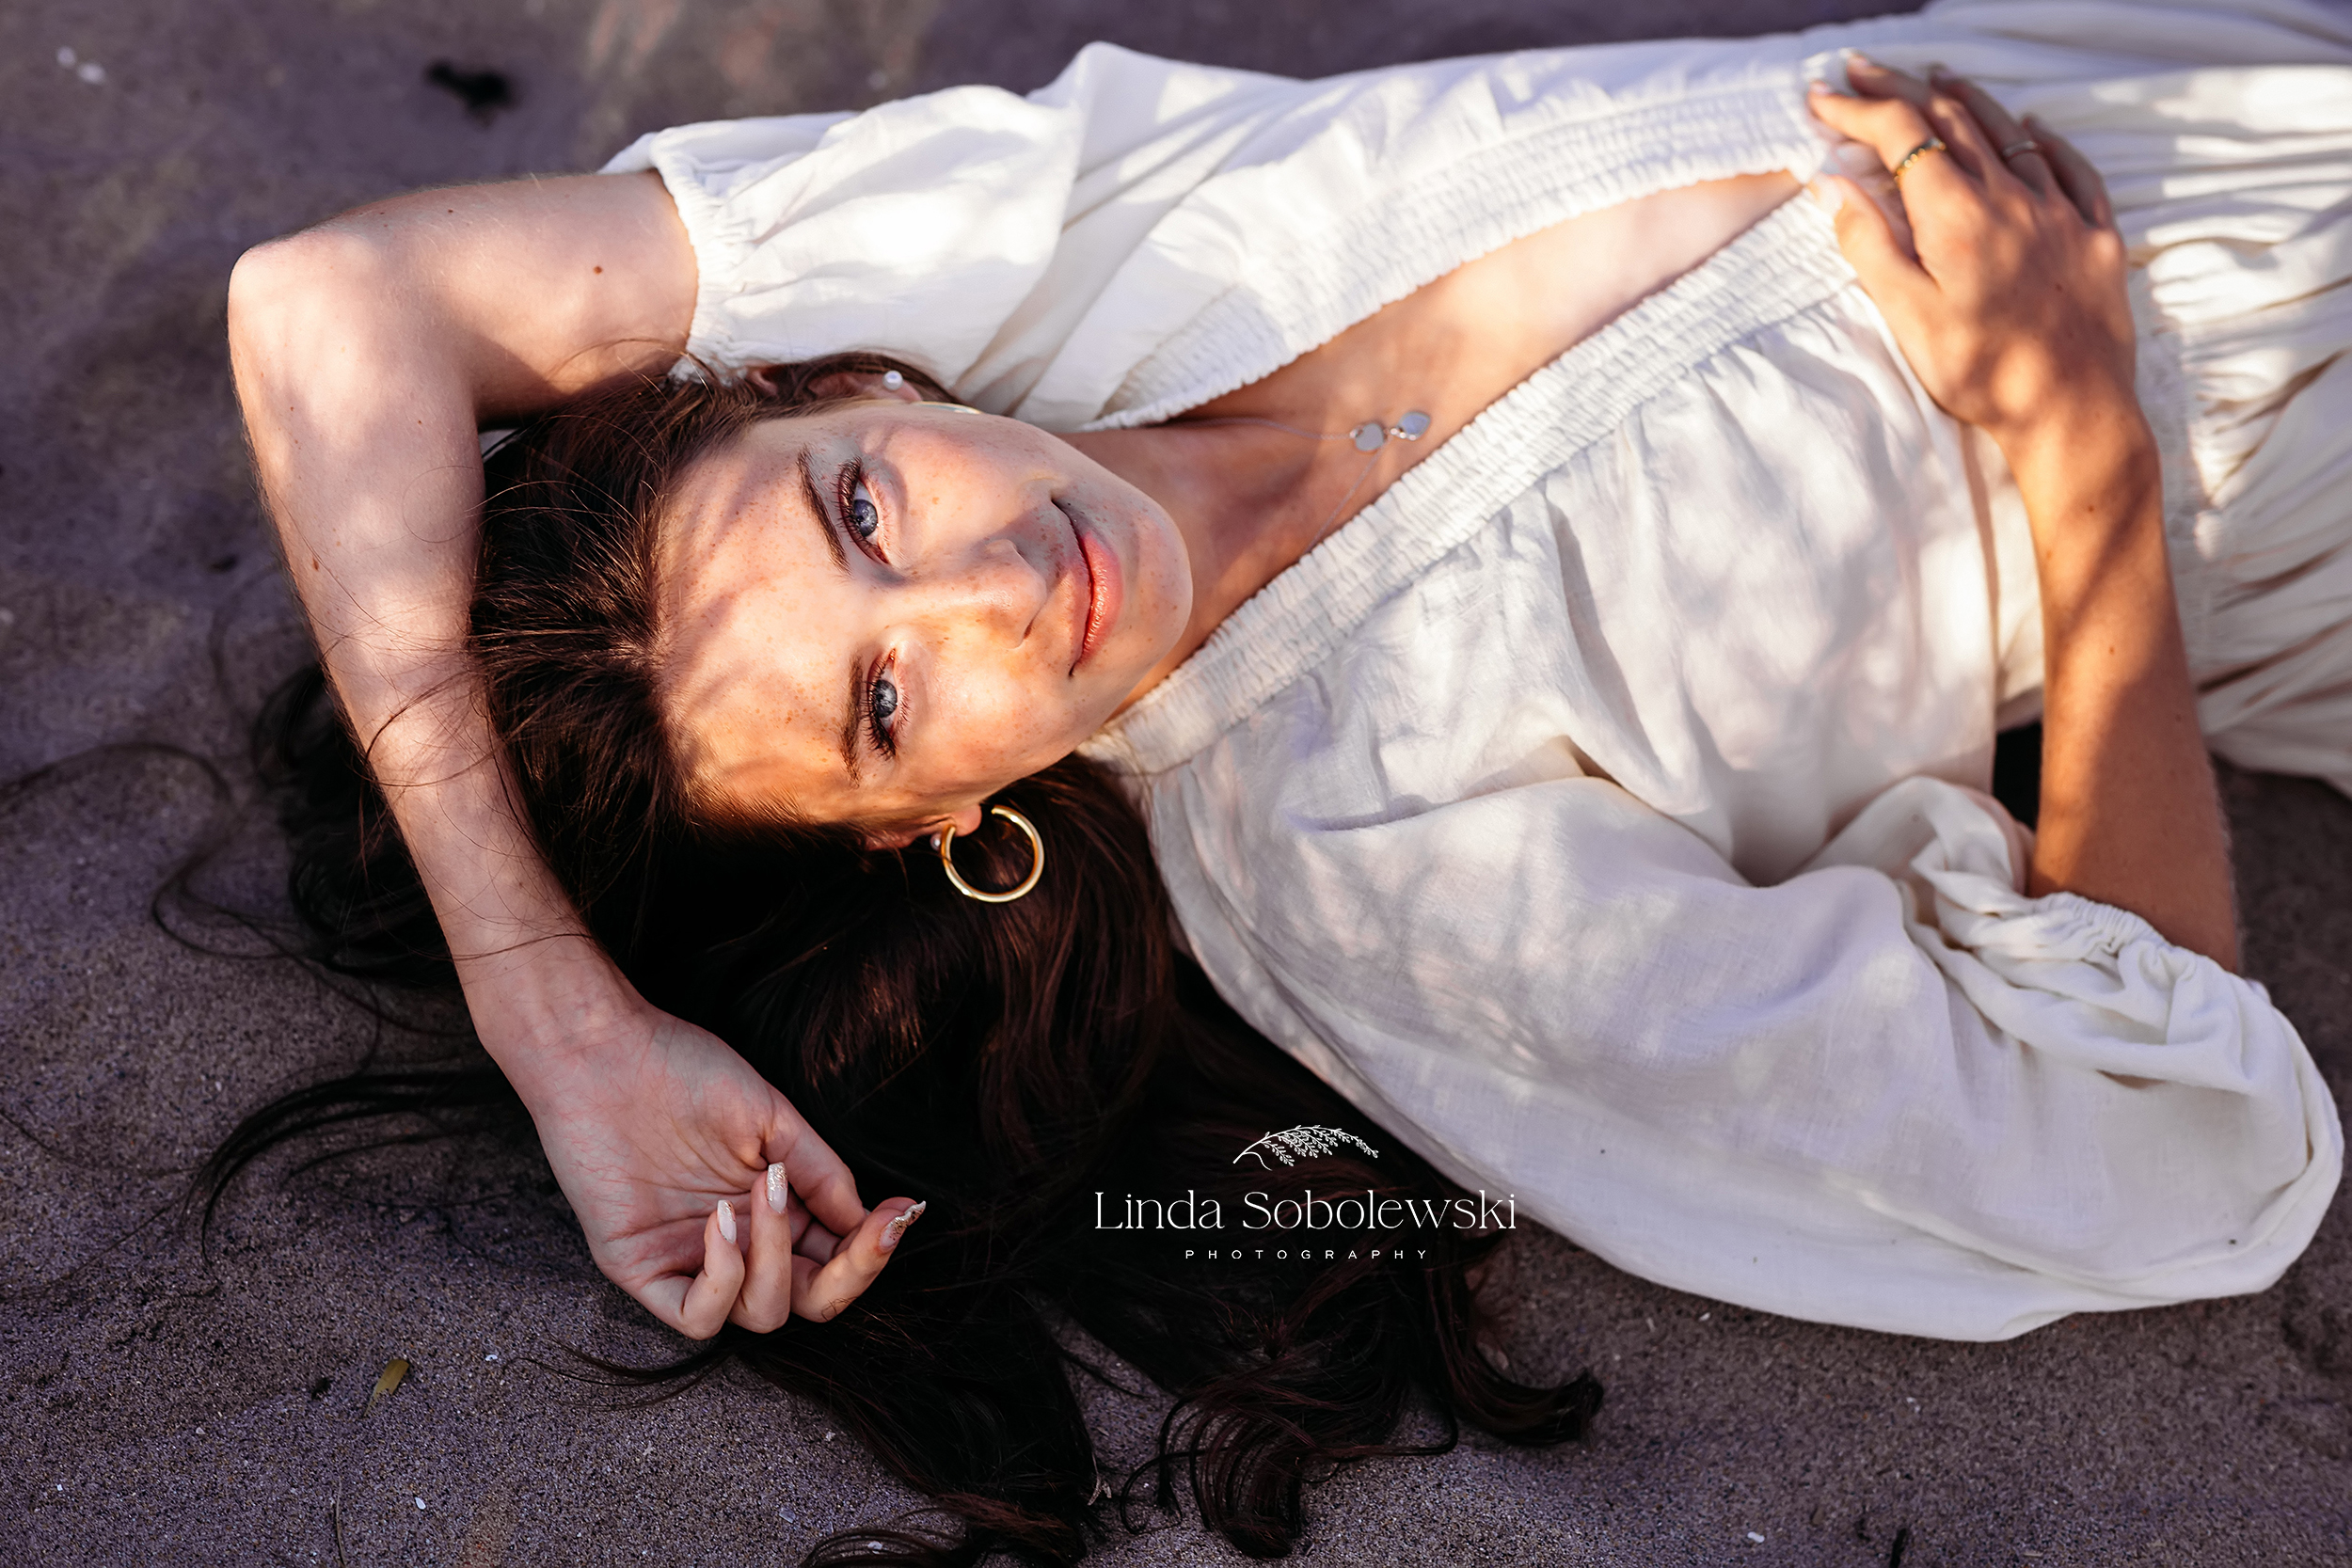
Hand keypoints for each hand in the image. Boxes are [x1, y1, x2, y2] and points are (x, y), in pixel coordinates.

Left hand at [506, 980, 924, 1337]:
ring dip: (779, 1257)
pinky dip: (724, 1278)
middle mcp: (738, 1245)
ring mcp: (691, 1261)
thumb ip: (822, 1172)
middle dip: (850, 1273)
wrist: (601, 1051)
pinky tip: (721, 1220)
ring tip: (766, 1187)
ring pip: (762, 1313)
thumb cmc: (683, 1071)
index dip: (872, 1249)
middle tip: (868, 1229)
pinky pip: (697, 1316)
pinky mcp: (641, 1269)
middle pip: (811, 1301)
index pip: (835, 1262)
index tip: (902, 1213)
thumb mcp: (771, 1117)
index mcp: (773, 1212)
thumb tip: (865, 1220)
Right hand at [1808, 58, 2137, 464]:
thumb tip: (1835, 183)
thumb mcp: (1907, 315)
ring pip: (2009, 133)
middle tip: (1865, 74)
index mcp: (1956, 216)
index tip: (1824, 97)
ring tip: (1938, 80)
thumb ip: (1869, 243)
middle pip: (1952, 120)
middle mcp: (2010, 198)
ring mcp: (2058, 213)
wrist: (2072, 411)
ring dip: (1967, 101)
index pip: (1903, 136)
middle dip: (1903, 90)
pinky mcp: (2095, 236)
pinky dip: (2042, 138)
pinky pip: (2070, 167)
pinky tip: (2031, 128)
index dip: (1860, 108)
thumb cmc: (1979, 372)